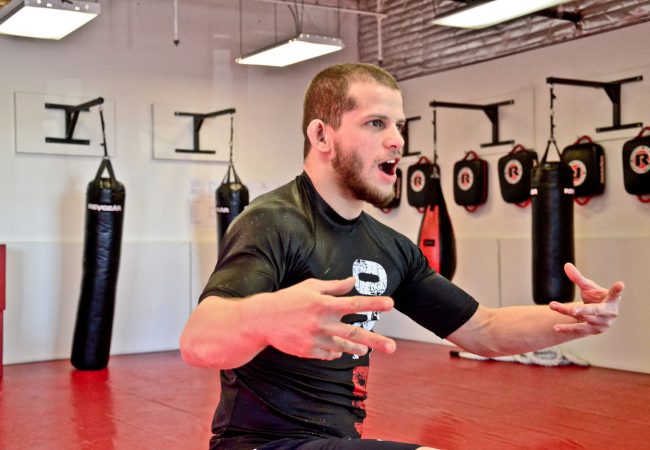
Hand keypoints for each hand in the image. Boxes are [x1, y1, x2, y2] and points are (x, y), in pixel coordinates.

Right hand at [252, 277, 396, 359]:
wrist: (262, 320)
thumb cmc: (287, 299)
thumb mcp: (310, 287)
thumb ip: (333, 286)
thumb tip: (352, 281)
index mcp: (324, 304)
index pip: (355, 303)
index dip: (374, 304)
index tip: (391, 304)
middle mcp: (322, 323)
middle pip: (355, 334)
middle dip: (376, 341)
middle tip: (392, 347)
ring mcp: (316, 340)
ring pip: (344, 348)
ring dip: (357, 349)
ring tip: (366, 350)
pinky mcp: (309, 352)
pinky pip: (329, 354)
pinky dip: (336, 352)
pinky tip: (338, 350)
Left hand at [549, 263, 623, 334]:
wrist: (598, 315)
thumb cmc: (595, 297)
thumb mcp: (587, 287)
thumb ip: (578, 278)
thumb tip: (566, 265)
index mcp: (611, 299)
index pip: (615, 293)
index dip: (617, 290)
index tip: (620, 284)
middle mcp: (609, 312)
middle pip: (594, 310)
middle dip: (583, 310)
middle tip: (573, 309)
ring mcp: (602, 323)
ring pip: (583, 318)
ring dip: (567, 312)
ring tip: (552, 305)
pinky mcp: (594, 331)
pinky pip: (579, 330)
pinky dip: (567, 329)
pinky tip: (555, 328)